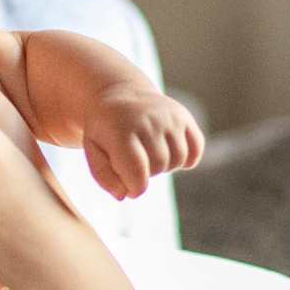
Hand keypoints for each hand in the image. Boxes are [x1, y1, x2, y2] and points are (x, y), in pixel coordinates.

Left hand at [81, 85, 204, 199]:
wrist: (120, 94)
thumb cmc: (105, 129)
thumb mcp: (93, 150)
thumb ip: (104, 176)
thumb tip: (124, 195)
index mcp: (121, 131)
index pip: (137, 173)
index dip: (134, 188)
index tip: (128, 186)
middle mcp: (148, 120)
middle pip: (158, 167)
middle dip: (147, 173)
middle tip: (136, 162)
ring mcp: (168, 116)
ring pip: (179, 159)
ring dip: (165, 165)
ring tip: (150, 155)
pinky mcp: (183, 116)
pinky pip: (196, 149)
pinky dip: (187, 158)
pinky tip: (169, 151)